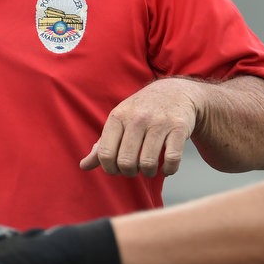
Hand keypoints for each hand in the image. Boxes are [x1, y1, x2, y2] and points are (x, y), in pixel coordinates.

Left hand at [80, 78, 198, 176]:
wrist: (175, 91)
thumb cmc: (142, 111)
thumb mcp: (119, 121)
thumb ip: (103, 145)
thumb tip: (84, 166)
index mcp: (118, 117)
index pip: (105, 154)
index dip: (110, 169)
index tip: (118, 169)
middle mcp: (137, 118)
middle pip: (126, 162)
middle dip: (129, 173)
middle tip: (135, 169)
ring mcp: (159, 122)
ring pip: (147, 163)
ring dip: (149, 173)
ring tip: (150, 169)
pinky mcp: (178, 127)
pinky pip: (171, 159)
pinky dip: (169, 170)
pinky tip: (166, 167)